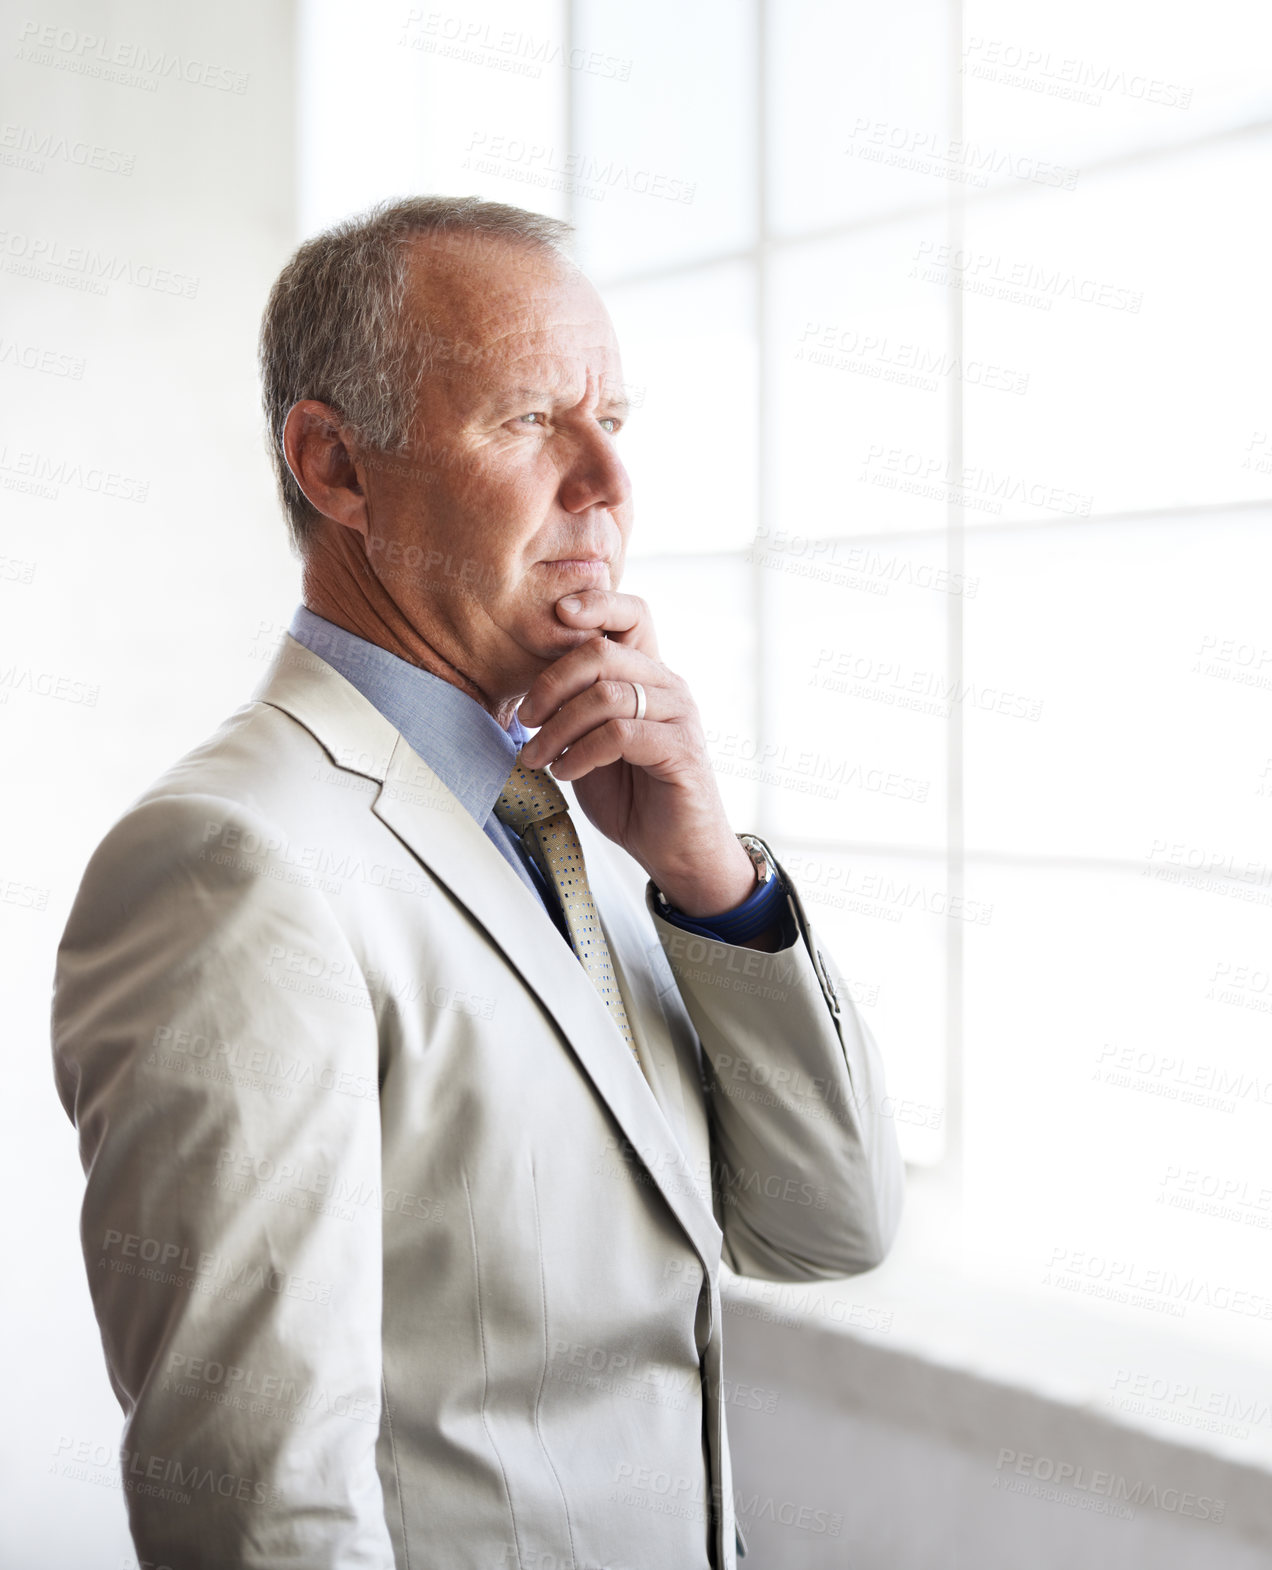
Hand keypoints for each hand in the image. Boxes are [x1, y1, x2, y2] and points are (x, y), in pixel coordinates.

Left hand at [515, 590, 756, 918]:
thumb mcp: (590, 743)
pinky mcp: (681, 749)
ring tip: (538, 757)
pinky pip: (620, 734)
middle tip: (525, 719)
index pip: (631, 613)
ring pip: (606, 694)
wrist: (676, 851)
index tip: (554, 614)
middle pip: (602, 652)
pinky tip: (567, 773)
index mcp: (647, 674)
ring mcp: (679, 715)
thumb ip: (573, 709)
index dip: (595, 603)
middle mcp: (668, 685)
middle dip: (550, 683)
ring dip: (558, 728)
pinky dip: (582, 753)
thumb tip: (523, 688)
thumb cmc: (630, 796)